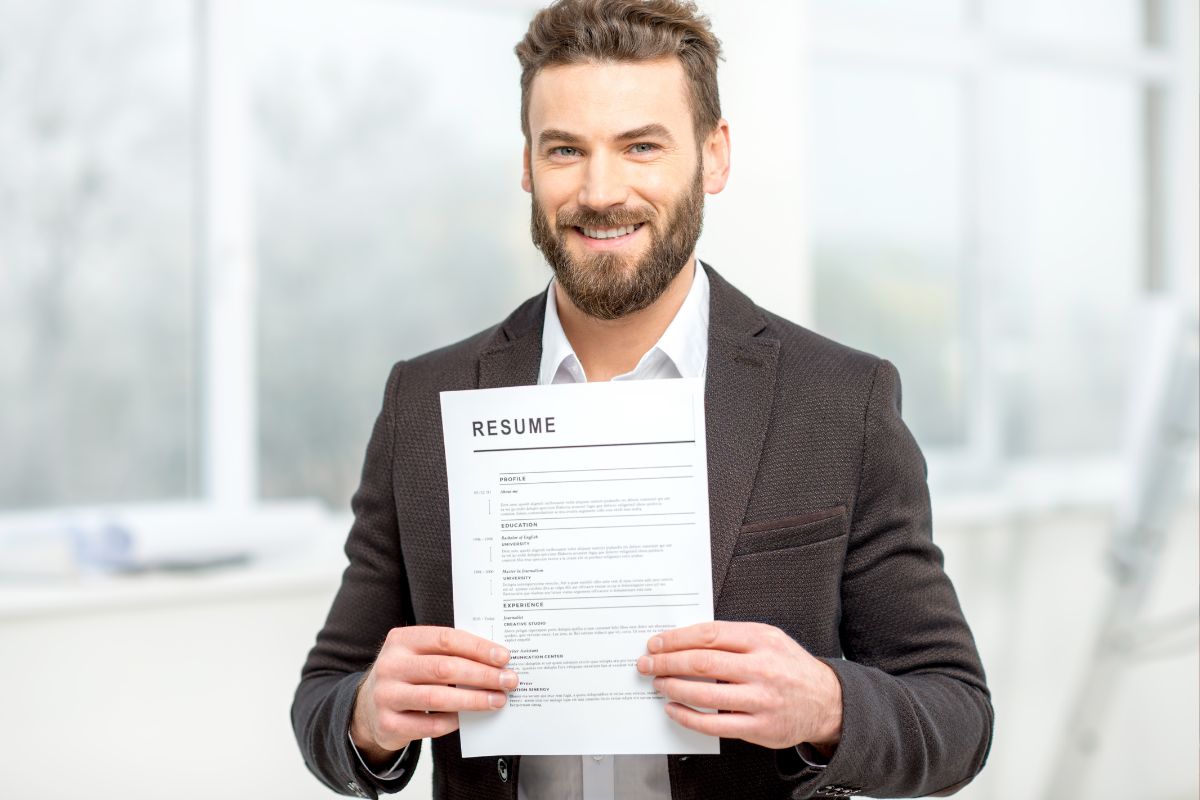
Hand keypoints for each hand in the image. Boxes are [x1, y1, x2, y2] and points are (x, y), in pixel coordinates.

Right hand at [350, 626, 517, 764]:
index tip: (504, 657)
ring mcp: (386, 696)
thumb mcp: (419, 655)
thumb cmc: (407, 675)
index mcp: (402, 640)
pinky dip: (454, 722)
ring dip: (474, 700)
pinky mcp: (388, 724)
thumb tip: (496, 660)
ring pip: (438, 698)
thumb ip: (449, 653)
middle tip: (508, 681)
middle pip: (445, 668)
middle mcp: (390, 665)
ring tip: (498, 700)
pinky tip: (468, 719)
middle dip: (482, 675)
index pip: (446, 639)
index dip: (478, 648)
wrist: (368, 707)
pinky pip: (429, 725)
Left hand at [636, 621, 841, 751]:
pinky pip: (714, 725)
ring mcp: (761, 700)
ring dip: (673, 688)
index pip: (708, 635)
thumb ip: (732, 637)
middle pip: (702, 663)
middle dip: (666, 663)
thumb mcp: (768, 638)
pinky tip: (674, 709)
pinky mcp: (760, 728)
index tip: (656, 643)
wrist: (826, 701)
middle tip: (647, 664)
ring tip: (658, 684)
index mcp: (761, 639)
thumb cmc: (789, 666)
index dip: (676, 639)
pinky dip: (688, 717)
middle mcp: (762, 668)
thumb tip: (684, 639)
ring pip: (705, 694)